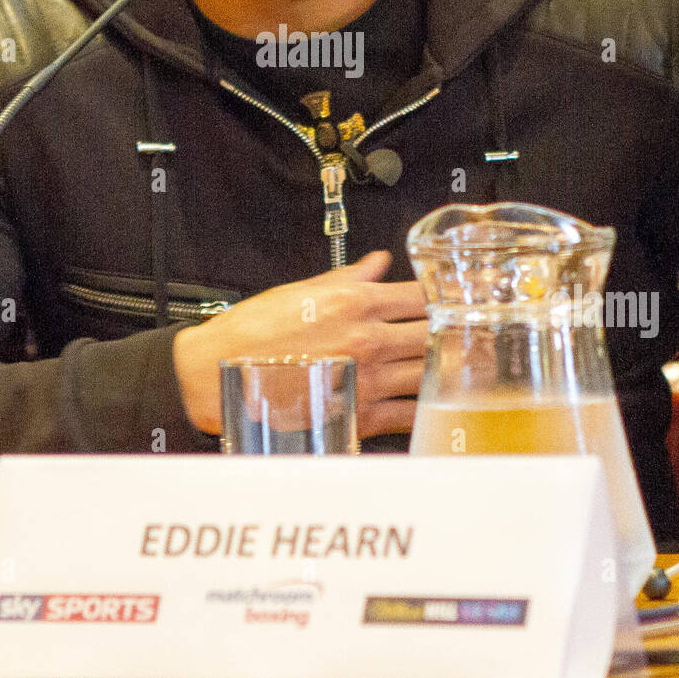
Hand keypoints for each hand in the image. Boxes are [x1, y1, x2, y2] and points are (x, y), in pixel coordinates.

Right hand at [171, 250, 427, 438]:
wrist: (219, 375)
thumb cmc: (253, 332)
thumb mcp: (301, 290)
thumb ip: (349, 278)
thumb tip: (378, 263)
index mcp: (355, 304)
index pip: (419, 295)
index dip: (440, 295)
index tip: (448, 297)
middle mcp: (367, 340)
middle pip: (432, 332)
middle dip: (449, 330)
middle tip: (459, 331)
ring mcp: (367, 380)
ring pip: (427, 372)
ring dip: (442, 368)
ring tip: (451, 364)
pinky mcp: (359, 415)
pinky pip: (407, 413)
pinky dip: (423, 408)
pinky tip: (430, 402)